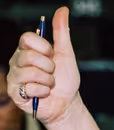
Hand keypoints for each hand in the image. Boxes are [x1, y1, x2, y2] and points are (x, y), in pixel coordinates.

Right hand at [7, 7, 80, 125]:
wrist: (67, 103)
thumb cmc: (66, 80)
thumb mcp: (66, 53)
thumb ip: (61, 32)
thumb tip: (63, 10)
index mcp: (28, 50)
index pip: (27, 38)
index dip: (43, 47)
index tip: (52, 55)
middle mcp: (17, 61)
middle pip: (29, 56)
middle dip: (48, 67)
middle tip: (52, 73)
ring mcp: (15, 77)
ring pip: (30, 72)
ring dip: (48, 80)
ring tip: (49, 84)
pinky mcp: (15, 92)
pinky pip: (31, 88)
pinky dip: (43, 92)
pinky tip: (43, 93)